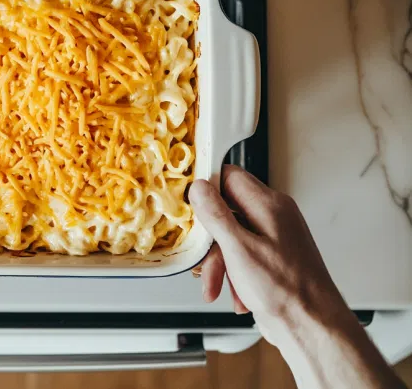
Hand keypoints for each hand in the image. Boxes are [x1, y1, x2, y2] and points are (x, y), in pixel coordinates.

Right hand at [188, 165, 347, 342]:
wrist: (311, 327)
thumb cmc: (284, 290)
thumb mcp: (239, 249)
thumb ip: (216, 214)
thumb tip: (199, 186)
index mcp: (269, 205)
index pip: (230, 176)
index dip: (207, 189)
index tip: (191, 208)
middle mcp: (273, 215)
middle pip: (227, 209)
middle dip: (211, 239)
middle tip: (203, 260)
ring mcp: (273, 235)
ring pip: (231, 234)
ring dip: (220, 261)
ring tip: (217, 285)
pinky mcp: (271, 255)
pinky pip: (241, 252)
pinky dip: (233, 272)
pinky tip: (235, 293)